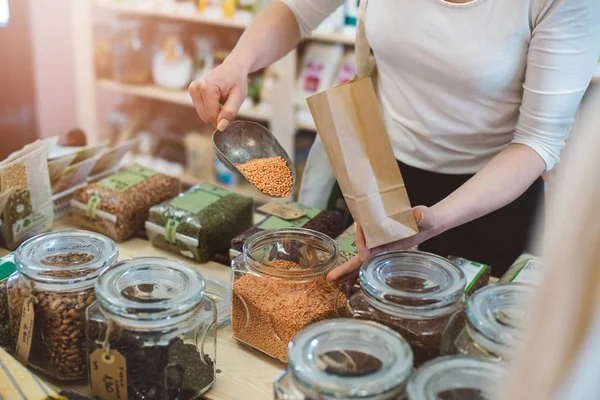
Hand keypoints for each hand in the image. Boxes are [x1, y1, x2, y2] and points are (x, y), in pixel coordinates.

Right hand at [189, 60, 248, 130]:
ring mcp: (192, 89)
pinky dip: (210, 109)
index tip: (231, 111)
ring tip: (222, 100)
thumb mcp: (238, 97)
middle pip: (205, 117)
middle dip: (218, 116)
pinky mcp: (192, 92)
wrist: (232, 68)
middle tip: (227, 104)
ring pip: (203, 115)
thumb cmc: (237, 81)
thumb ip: (229, 112)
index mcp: (206, 87)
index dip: (223, 119)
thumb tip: (220, 128)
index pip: (211, 116)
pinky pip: (202, 110)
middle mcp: (195, 87)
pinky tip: (217, 99)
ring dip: (215, 112)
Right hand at [326, 206, 445, 283]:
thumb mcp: (425, 216)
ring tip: (333, 283)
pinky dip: (359, 273)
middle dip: (345, 265)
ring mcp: (379, 247)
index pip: (366, 235)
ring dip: (347, 272)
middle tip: (330, 277)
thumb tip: (418, 215)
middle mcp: (377, 238)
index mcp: (382, 227)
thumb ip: (423, 215)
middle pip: (358, 251)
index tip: (365, 253)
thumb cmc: (425, 217)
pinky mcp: (383, 254)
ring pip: (360, 260)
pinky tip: (351, 284)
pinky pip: (369, 264)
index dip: (362, 243)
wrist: (427, 223)